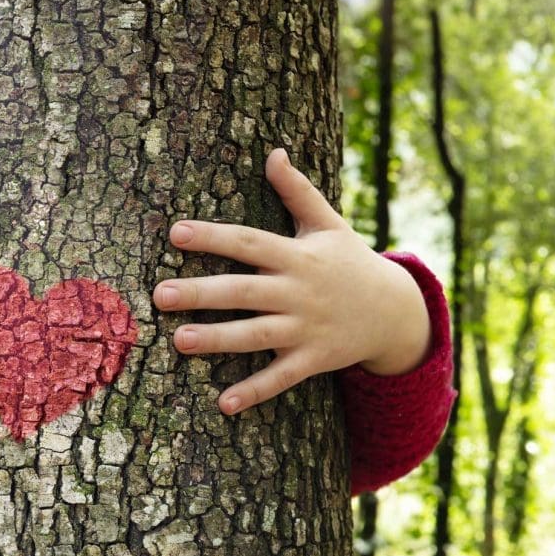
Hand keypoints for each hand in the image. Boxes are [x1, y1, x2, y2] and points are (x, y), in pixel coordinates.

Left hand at [157, 148, 434, 414]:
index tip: (176, 232)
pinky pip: (281, 377)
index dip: (214, 237)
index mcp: (297, 255)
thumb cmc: (350, 261)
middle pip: (244, 291)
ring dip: (218, 340)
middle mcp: (299, 291)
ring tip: (178, 342)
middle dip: (201, 293)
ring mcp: (306, 328)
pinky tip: (222, 404)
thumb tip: (273, 151)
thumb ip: (298, 191)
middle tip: (159, 295)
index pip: (249, 242)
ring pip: (257, 335)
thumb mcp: (329, 224)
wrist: (395, 310)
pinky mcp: (314, 359)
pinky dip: (254, 391)